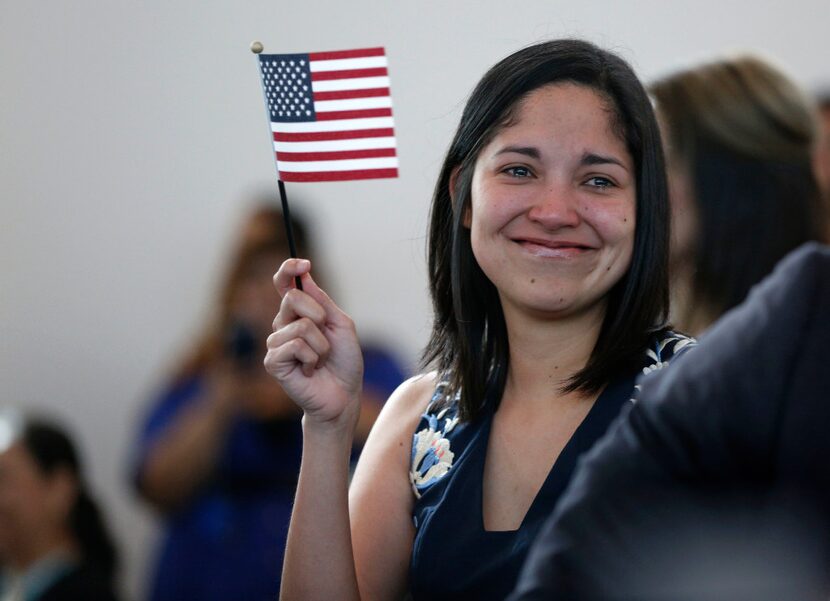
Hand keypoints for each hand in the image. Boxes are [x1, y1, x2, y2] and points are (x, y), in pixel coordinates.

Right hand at [264, 259, 363, 430]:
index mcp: (298, 313)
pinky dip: (312, 357)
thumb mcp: (341, 325)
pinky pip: (295, 345)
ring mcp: (275, 343)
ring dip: (321, 345)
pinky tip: (310, 370)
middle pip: (292, 298)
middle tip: (326, 337)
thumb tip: (305, 275)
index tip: (303, 264)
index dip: (288, 269)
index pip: (284, 284)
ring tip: (320, 360)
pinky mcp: (273, 362)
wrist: (344, 394)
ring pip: (300, 325)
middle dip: (319, 316)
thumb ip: (323, 302)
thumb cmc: (344, 362)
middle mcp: (282, 325)